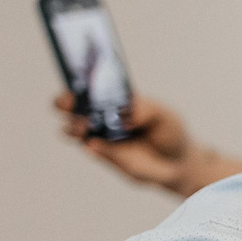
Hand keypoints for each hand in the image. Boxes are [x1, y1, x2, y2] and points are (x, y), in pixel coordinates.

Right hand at [56, 90, 241, 197]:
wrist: (177, 162)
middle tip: (75, 106)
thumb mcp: (164, 114)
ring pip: (71, 128)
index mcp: (113, 96)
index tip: (78, 80)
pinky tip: (95, 145)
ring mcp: (99, 134)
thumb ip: (146, 109)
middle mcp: (101, 113)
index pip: (88, 83)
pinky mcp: (103, 154)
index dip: (77, 79)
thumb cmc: (169, 131)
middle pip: (68, 104)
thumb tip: (126, 114)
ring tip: (86, 126)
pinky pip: (89, 148)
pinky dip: (90, 146)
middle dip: (65, 102)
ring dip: (73, 126)